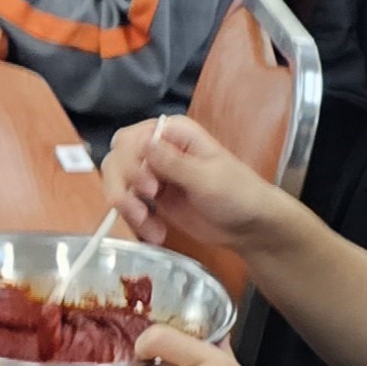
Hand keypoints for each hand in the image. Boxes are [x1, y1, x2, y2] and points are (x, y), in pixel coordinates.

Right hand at [101, 113, 282, 248]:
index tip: (150, 189)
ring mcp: (153, 173)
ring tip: (149, 226)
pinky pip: (128, 205)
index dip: (132, 163)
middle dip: (124, 186)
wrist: (249, 227)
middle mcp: (158, 148)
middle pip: (117, 159)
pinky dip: (136, 221)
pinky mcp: (152, 198)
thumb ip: (172, 162)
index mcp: (173, 133)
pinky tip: (156, 233)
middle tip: (144, 208)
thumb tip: (141, 143)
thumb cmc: (237, 194)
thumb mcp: (206, 178)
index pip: (131, 139)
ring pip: (117, 183)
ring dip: (127, 207)